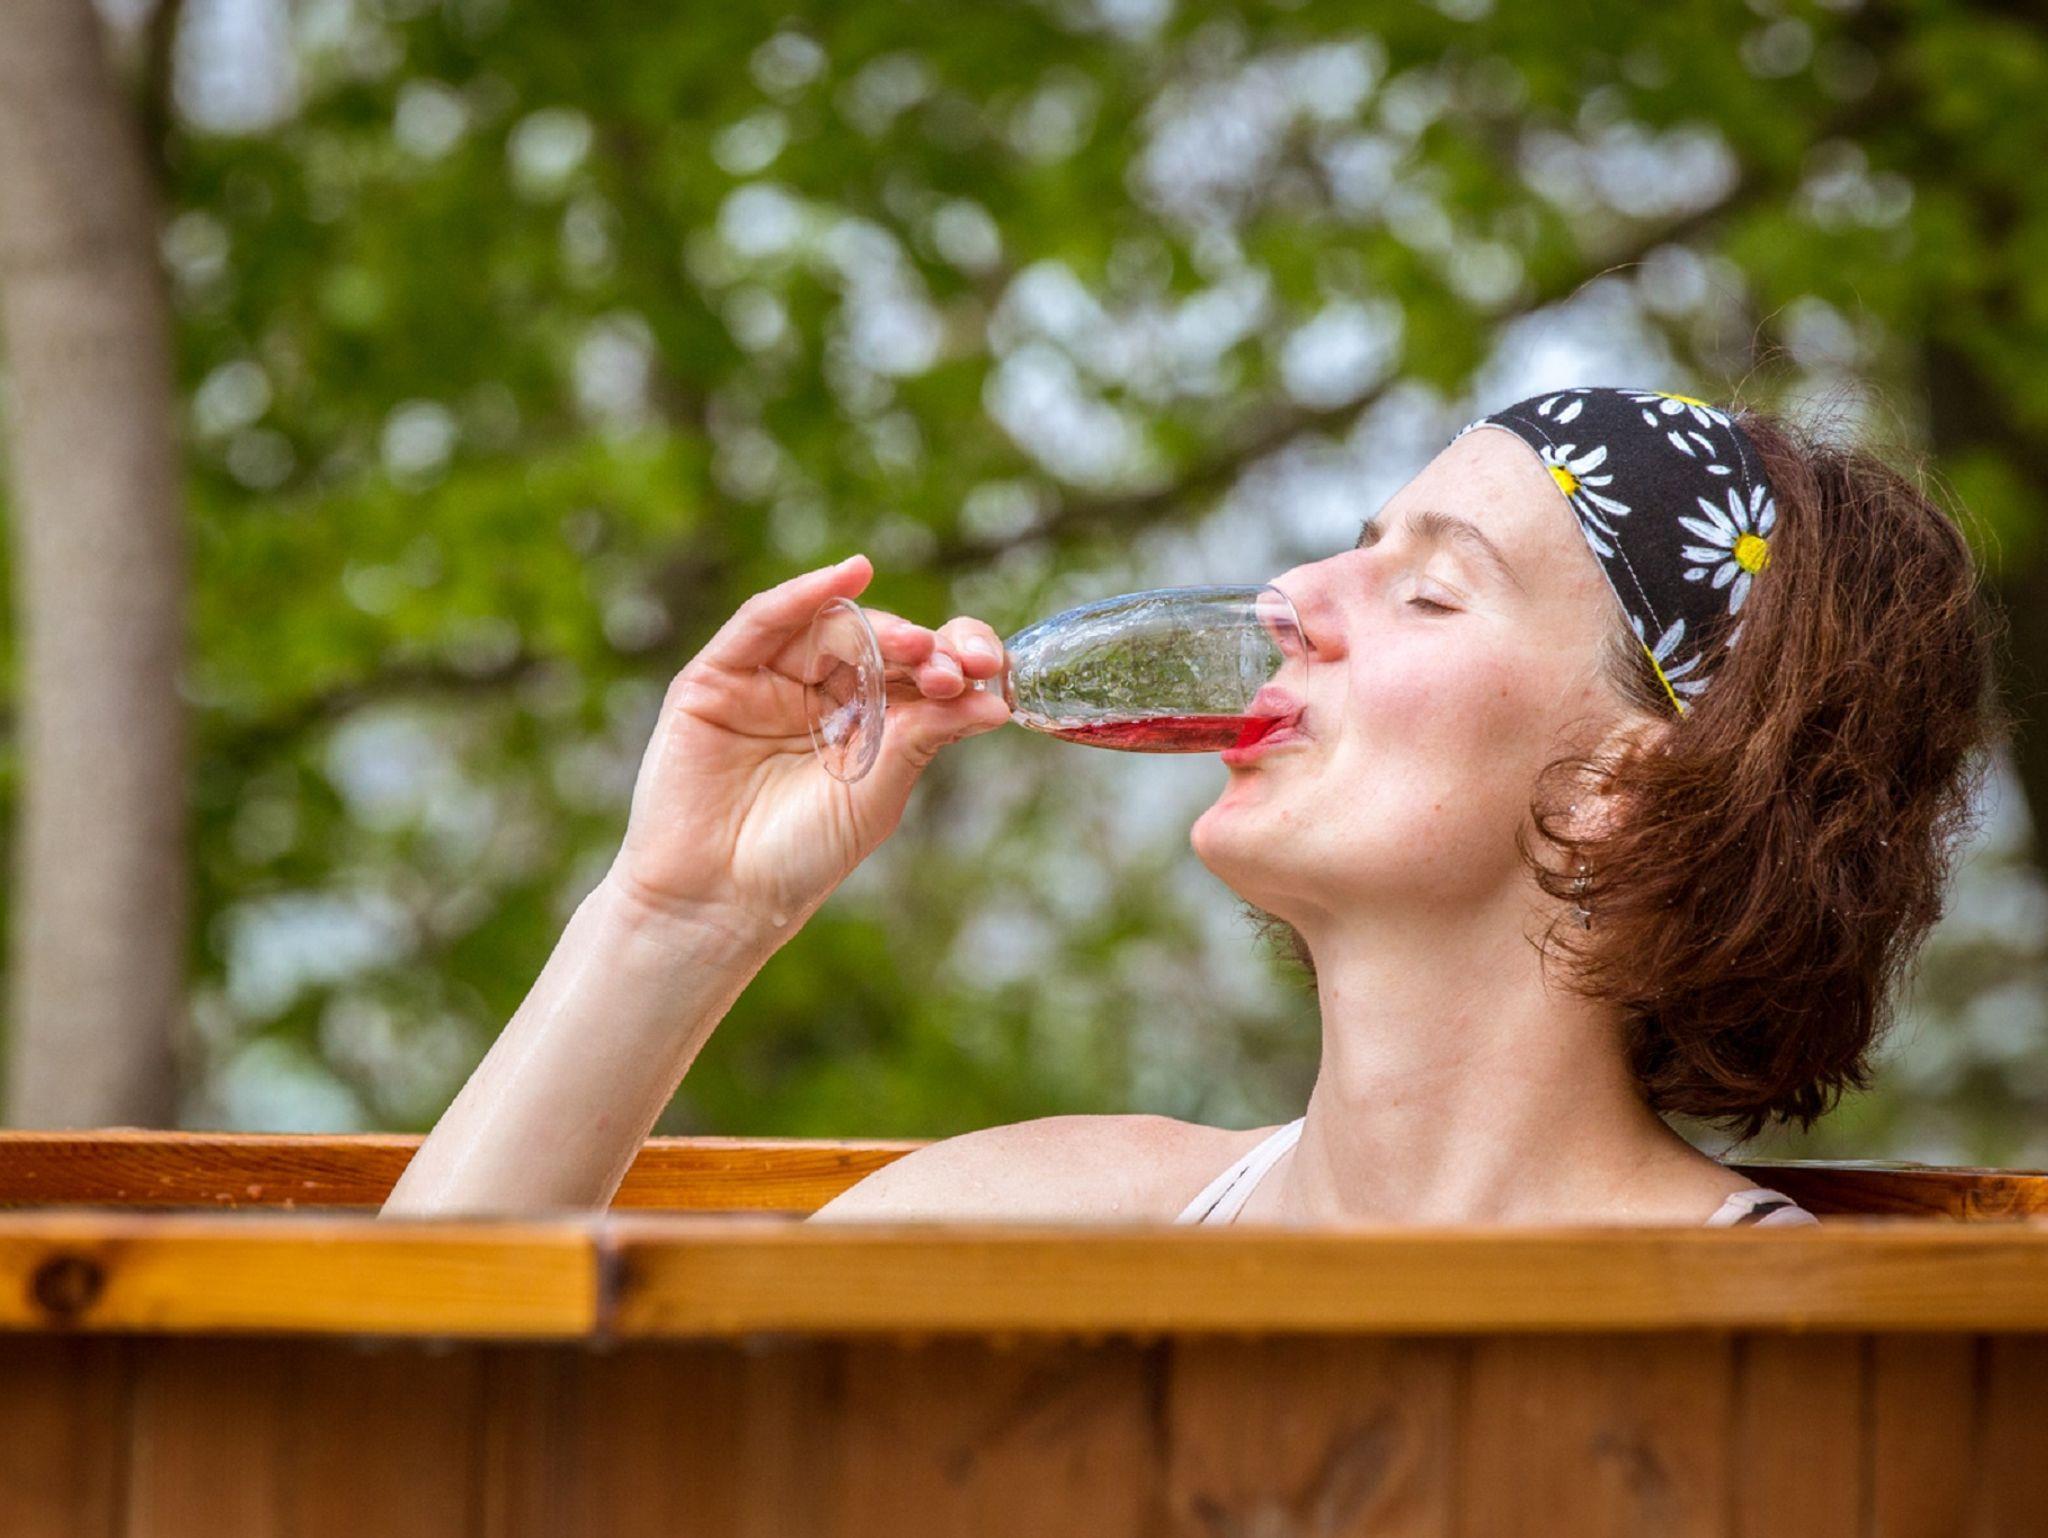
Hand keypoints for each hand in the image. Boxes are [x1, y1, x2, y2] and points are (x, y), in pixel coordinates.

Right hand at [603, 554, 1009, 944]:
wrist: (718, 901)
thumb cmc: (799, 858)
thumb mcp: (877, 793)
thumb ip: (925, 738)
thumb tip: (996, 701)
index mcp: (867, 721)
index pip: (916, 670)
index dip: (954, 660)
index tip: (988, 669)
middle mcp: (819, 692)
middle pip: (877, 642)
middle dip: (922, 648)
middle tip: (954, 666)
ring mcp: (767, 681)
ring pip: (828, 627)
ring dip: (876, 626)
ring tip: (915, 645)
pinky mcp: (717, 676)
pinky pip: (762, 622)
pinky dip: (804, 595)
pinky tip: (848, 578)